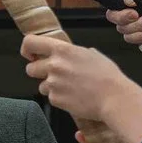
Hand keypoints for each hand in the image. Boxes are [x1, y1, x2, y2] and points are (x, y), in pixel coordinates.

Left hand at [22, 34, 141, 142]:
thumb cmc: (107, 76)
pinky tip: (74, 97)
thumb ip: (74, 53)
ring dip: (51, 87)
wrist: (114, 98)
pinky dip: (60, 99)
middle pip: (30, 69)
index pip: (30, 42)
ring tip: (70, 88)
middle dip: (39, 73)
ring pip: (41, 86)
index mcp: (62, 50)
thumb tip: (68, 54)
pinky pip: (51, 98)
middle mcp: (54, 65)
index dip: (27, 49)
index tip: (30, 55)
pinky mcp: (55, 100)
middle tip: (55, 76)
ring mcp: (53, 83)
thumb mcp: (91, 54)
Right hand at [109, 0, 141, 49]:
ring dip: (139, 32)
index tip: (134, 13)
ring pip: (127, 36)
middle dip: (132, 24)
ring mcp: (138, 30)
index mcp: (130, 4)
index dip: (119, 15)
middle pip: (118, 26)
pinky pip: (138, 45)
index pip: (112, 12)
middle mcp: (131, 18)